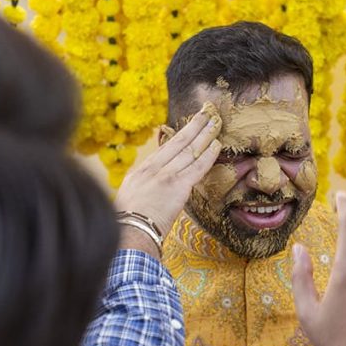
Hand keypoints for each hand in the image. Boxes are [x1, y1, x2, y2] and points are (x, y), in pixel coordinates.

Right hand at [114, 104, 221, 241]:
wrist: (128, 233)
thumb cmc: (128, 224)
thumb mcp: (130, 200)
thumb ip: (144, 191)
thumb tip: (151, 194)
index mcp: (141, 171)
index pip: (165, 149)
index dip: (179, 136)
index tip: (189, 127)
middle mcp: (153, 168)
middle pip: (178, 141)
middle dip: (193, 125)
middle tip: (206, 112)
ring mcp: (166, 175)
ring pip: (190, 150)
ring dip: (205, 134)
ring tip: (216, 122)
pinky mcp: (178, 186)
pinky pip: (198, 166)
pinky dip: (209, 154)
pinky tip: (217, 144)